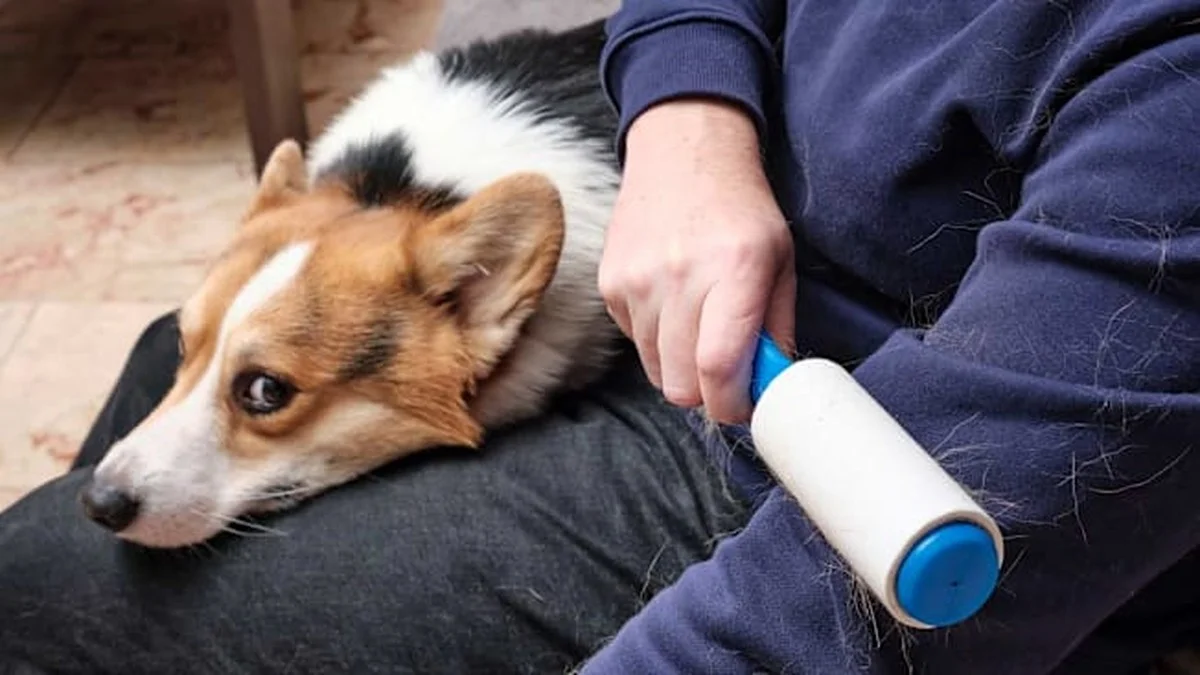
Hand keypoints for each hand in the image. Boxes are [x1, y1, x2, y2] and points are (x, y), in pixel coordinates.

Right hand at [599, 99, 795, 423]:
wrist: (683, 152)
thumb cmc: (740, 210)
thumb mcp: (780, 263)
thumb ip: (776, 330)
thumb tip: (768, 388)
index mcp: (733, 272)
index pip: (718, 368)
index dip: (731, 405)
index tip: (742, 407)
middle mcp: (680, 278)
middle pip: (681, 384)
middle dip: (706, 393)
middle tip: (724, 374)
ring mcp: (637, 281)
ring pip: (656, 370)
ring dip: (680, 366)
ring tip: (698, 328)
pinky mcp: (610, 284)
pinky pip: (634, 341)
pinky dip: (656, 338)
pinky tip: (672, 302)